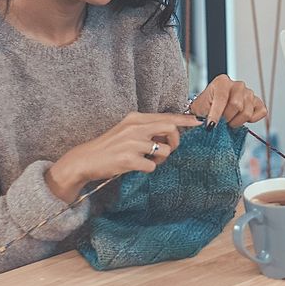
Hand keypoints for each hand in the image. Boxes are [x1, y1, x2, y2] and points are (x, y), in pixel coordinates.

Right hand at [46, 112, 201, 201]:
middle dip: (175, 141)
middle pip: (171, 129)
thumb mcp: (127, 130)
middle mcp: (135, 127)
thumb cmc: (110, 147)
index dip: (185, 120)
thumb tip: (170, 133)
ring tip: (148, 160)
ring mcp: (132, 143)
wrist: (86, 159)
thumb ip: (147, 129)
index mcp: (136, 118)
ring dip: (161, 159)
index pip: (166, 116)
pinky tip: (137, 167)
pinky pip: (152, 166)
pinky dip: (149, 169)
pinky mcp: (128, 159)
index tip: (198, 122)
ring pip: (165, 150)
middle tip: (168, 149)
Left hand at [190, 74, 267, 127]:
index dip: (216, 115)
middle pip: (236, 105)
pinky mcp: (258, 102)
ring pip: (247, 112)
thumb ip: (200, 117)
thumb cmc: (206, 108)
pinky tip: (241, 118)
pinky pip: (261, 112)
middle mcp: (238, 85)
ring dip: (236, 121)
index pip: (222, 99)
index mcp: (222, 82)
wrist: (212, 108)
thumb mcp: (198, 110)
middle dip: (227, 118)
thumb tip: (205, 126)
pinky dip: (252, 120)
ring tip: (229, 120)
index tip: (210, 126)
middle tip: (221, 121)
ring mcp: (249, 93)